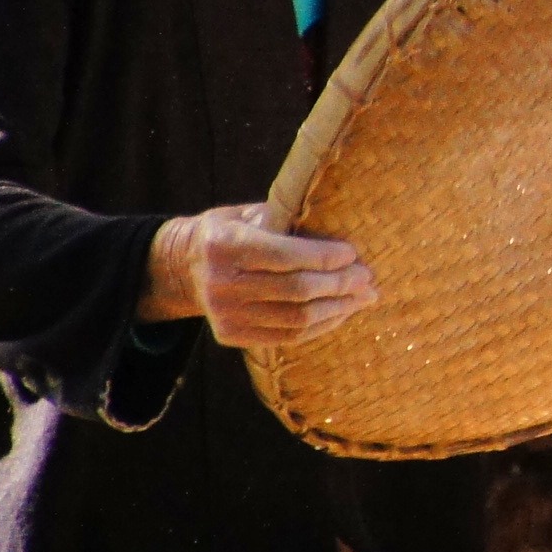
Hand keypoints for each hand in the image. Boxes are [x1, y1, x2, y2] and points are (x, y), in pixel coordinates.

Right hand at [141, 203, 375, 346]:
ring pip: (296, 319)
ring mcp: (224, 314)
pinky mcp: (230, 336)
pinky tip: (341, 312)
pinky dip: (321, 326)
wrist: (184, 266)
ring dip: (338, 308)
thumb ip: (288, 224)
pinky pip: (287, 337)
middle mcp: (221, 283)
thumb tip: (342, 243)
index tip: (353, 253)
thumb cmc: (230, 231)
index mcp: (224, 245)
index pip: (286, 256)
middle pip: (296, 290)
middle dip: (340, 284)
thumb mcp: (250, 214)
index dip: (325, 257)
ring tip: (363, 297)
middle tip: (367, 276)